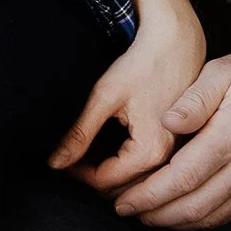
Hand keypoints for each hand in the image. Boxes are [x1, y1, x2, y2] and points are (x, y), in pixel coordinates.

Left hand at [50, 0, 205, 193]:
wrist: (176, 41)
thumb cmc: (141, 63)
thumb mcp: (105, 95)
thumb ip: (80, 132)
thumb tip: (55, 163)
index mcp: (151, 151)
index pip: (105, 182)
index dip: (77, 174)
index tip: (59, 161)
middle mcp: (168, 160)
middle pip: (123, 189)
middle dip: (93, 178)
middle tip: (69, 159)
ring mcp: (175, 154)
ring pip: (136, 183)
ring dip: (109, 175)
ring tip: (85, 156)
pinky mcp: (175, 144)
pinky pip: (147, 169)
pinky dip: (125, 167)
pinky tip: (108, 152)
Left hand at [111, 31, 230, 228]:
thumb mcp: (225, 69)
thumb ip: (194, 98)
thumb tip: (167, 121)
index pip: (185, 176)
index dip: (151, 193)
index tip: (124, 199)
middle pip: (197, 204)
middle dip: (157, 213)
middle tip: (125, 211)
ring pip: (214, 214)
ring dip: (178, 221)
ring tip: (147, 216)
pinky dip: (204, 219)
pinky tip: (183, 214)